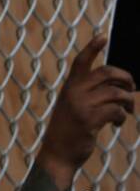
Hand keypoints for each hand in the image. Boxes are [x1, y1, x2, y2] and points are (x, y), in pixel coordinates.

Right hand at [39, 35, 134, 180]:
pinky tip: (118, 123)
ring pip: (116, 92)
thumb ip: (89, 95)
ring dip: (128, 101)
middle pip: (106, 73)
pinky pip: (116, 111)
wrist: (57, 154)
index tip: (103, 36)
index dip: (92, 48)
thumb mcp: (73, 107)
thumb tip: (121, 88)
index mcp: (69, 87)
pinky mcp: (89, 120)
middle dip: (125, 78)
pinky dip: (122, 116)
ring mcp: (81, 106)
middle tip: (132, 87)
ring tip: (128, 111)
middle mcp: (74, 93)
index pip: (80, 62)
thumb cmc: (68, 131)